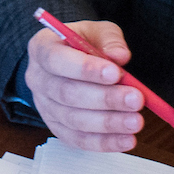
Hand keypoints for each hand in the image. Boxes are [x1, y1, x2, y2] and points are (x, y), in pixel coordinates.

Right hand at [24, 20, 145, 151]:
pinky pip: (79, 140)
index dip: (85, 69)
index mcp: (41, 48)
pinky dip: (104, 142)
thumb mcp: (96, 31)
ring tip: (136, 121)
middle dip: (105, 99)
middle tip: (136, 99)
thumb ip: (109, 40)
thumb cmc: (82, 44)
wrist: (69, 61)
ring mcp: (45, 107)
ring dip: (108, 123)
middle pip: (67, 93)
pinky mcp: (57, 128)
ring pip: (74, 120)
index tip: (115, 74)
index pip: (56, 60)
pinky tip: (126, 140)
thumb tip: (120, 56)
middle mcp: (38, 79)